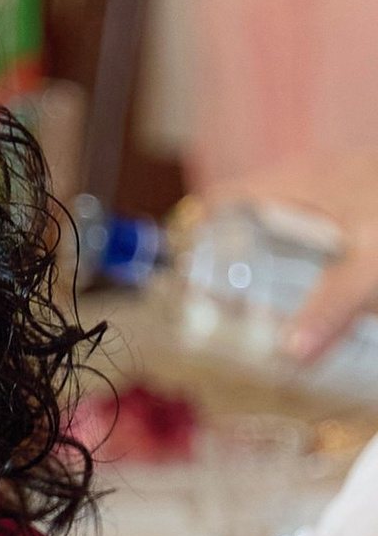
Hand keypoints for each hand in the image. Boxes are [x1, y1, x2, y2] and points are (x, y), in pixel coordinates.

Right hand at [198, 151, 377, 362]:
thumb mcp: (371, 260)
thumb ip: (333, 304)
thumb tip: (289, 353)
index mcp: (297, 181)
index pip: (222, 201)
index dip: (194, 236)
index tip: (178, 280)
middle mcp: (312, 184)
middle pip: (250, 224)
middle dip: (231, 267)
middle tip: (216, 316)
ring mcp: (339, 197)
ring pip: (286, 234)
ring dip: (271, 271)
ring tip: (258, 319)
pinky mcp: (359, 214)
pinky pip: (320, 243)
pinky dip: (309, 271)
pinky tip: (319, 304)